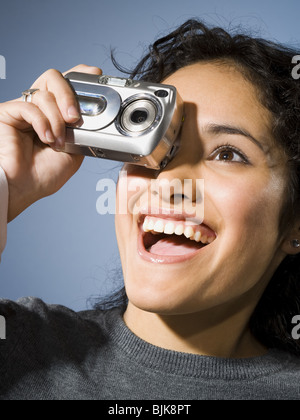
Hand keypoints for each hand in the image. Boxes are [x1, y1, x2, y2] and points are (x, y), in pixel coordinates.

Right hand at [0, 64, 101, 221]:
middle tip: (75, 118)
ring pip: (45, 92)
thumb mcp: (74, 152)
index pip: (65, 86)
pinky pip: (30, 106)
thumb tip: (92, 116)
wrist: (22, 187)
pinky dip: (42, 122)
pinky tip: (45, 138)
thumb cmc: (42, 175)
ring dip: (56, 119)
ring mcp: (23, 109)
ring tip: (56, 140)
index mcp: (54, 116)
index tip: (95, 74)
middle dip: (69, 95)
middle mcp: (39, 108)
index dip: (80, 75)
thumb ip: (81, 131)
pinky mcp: (8, 112)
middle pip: (55, 78)